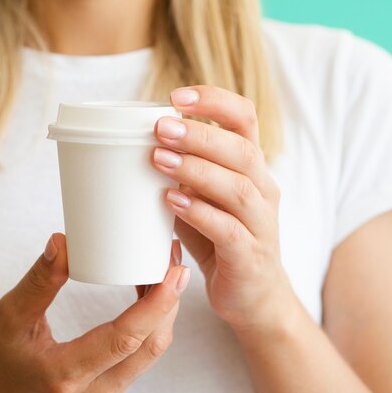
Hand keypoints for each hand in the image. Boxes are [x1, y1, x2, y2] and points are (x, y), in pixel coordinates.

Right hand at [0, 233, 189, 392]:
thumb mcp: (9, 317)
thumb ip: (39, 281)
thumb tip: (63, 242)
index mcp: (65, 374)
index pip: (124, 339)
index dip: (156, 304)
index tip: (175, 273)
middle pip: (149, 346)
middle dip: (169, 301)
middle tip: (172, 260)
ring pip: (149, 354)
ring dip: (162, 312)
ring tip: (163, 270)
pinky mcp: (106, 390)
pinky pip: (140, 357)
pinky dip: (150, 325)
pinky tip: (147, 295)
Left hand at [152, 86, 293, 331]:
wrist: (253, 296)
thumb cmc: (220, 238)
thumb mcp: (201, 196)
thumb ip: (180, 171)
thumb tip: (129, 143)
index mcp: (251, 167)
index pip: (245, 119)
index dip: (215, 101)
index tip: (177, 96)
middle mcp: (262, 189)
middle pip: (241, 150)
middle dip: (199, 135)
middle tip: (160, 127)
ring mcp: (261, 223)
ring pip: (238, 187)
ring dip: (196, 170)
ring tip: (158, 159)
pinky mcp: (250, 256)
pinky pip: (229, 230)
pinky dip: (200, 213)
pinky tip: (172, 203)